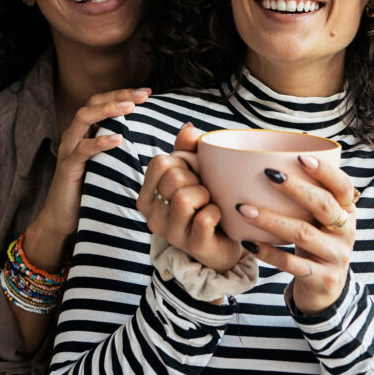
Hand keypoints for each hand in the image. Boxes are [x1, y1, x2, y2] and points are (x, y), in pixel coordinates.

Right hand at [26, 88, 150, 264]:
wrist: (61, 218)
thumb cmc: (89, 190)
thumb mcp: (108, 164)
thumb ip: (121, 148)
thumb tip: (151, 139)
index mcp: (84, 132)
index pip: (101, 102)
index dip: (122, 93)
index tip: (147, 92)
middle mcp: (74, 135)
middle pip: (92, 103)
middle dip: (118, 95)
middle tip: (143, 94)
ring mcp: (68, 150)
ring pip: (83, 119)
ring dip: (108, 110)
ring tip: (129, 107)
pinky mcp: (67, 168)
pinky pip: (82, 150)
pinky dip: (99, 142)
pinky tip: (118, 139)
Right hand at [137, 123, 242, 273]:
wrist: (225, 242)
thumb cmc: (205, 203)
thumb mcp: (194, 173)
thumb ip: (188, 150)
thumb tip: (188, 128)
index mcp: (148, 196)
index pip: (160, 162)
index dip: (182, 161)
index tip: (192, 174)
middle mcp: (153, 216)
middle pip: (173, 178)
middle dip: (196, 178)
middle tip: (204, 191)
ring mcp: (172, 234)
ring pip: (184, 198)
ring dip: (206, 195)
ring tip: (210, 203)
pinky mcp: (194, 246)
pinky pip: (204, 218)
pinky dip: (216, 212)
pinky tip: (218, 217)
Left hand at [235, 155, 357, 313]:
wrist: (328, 289)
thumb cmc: (316, 242)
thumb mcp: (319, 220)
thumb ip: (307, 197)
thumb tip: (267, 161)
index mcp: (347, 211)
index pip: (342, 186)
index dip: (325, 171)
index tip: (300, 158)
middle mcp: (346, 231)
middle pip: (323, 205)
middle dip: (295, 188)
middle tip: (267, 174)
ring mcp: (336, 256)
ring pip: (302, 234)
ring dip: (271, 219)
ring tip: (243, 209)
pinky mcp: (322, 278)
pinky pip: (291, 264)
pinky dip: (268, 253)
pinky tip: (249, 243)